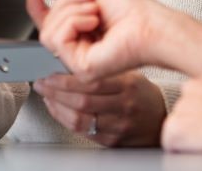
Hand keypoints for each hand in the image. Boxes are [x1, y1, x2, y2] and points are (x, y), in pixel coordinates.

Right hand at [24, 0, 179, 79]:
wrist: (152, 24)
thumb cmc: (136, 12)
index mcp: (83, 34)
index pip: (50, 24)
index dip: (37, 7)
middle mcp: (79, 51)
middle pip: (46, 25)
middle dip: (65, 2)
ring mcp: (79, 63)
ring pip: (48, 32)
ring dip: (71, 10)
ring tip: (95, 11)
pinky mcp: (81, 69)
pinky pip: (57, 40)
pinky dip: (74, 21)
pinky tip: (93, 22)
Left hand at [32, 70, 166, 146]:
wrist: (160, 119)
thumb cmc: (141, 93)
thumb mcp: (128, 73)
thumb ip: (102, 68)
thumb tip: (66, 59)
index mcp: (127, 86)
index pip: (90, 83)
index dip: (64, 80)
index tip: (48, 74)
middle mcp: (123, 108)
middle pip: (81, 102)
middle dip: (55, 93)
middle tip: (41, 84)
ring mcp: (117, 126)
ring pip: (79, 120)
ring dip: (57, 108)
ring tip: (47, 97)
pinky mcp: (112, 141)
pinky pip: (83, 132)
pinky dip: (65, 120)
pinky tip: (58, 110)